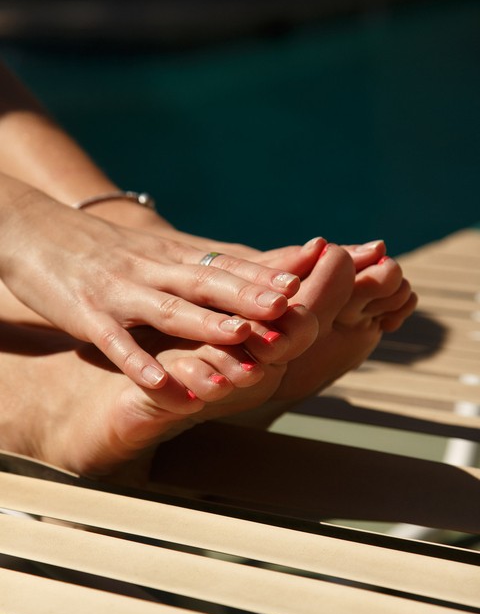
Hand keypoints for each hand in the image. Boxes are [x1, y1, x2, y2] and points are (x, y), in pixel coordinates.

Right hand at [0, 182, 305, 388]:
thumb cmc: (107, 250)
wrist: (35, 230)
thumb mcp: (159, 252)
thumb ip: (203, 266)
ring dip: (206, 324)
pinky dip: (138, 362)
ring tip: (243, 337)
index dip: (269, 271)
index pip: (229, 262)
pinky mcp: (86, 314)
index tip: (312, 279)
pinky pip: (115, 341)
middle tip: (292, 305)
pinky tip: (160, 382)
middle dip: (251, 293)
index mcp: (174, 255)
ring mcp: (121, 291)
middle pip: (208, 280)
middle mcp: (154, 268)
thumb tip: (260, 275)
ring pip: (169, 309)